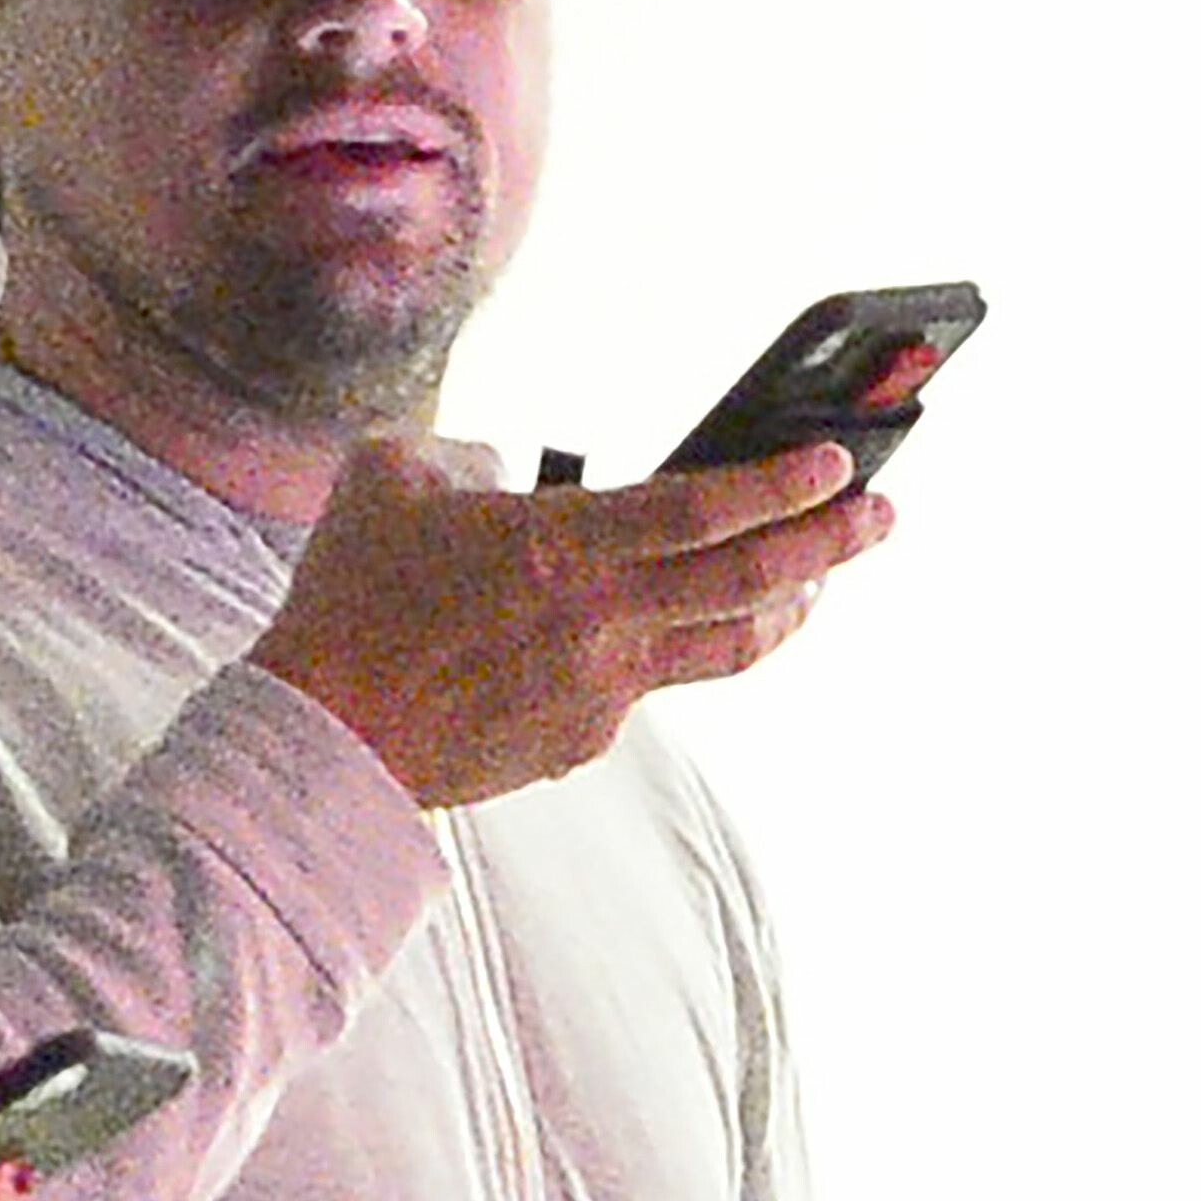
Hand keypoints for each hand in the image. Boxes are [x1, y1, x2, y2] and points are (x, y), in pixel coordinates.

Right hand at [247, 427, 885, 812]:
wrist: (320, 738)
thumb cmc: (346, 606)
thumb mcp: (390, 481)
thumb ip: (464, 459)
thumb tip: (503, 475)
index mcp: (560, 547)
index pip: (705, 509)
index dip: (781, 483)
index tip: (833, 460)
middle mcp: (599, 622)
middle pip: (751, 582)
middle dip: (831, 545)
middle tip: (880, 517)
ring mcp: (598, 690)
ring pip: (727, 650)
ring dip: (786, 610)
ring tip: (816, 586)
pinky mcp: (578, 741)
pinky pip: (645, 689)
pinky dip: (667, 654)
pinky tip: (662, 637)